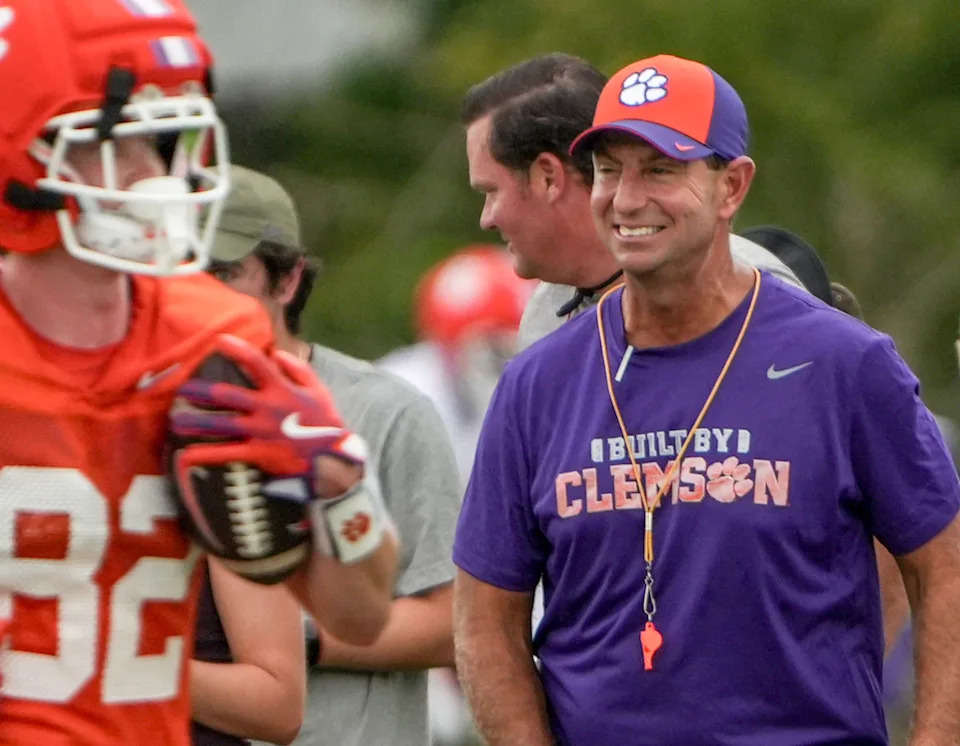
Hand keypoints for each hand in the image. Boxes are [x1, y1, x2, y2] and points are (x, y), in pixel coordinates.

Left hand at [171, 335, 389, 563]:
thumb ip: (299, 369)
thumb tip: (278, 353)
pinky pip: (227, 453)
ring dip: (196, 422)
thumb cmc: (326, 423)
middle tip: (182, 389)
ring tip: (176, 421)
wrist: (333, 458)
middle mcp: (267, 408)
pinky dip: (205, 455)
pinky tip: (186, 457)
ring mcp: (260, 431)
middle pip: (227, 395)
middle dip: (201, 391)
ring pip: (221, 424)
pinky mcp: (258, 453)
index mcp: (282, 390)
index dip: (237, 350)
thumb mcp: (319, 390)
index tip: (219, 340)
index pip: (257, 363)